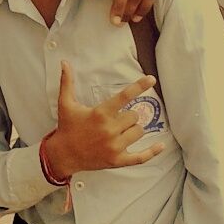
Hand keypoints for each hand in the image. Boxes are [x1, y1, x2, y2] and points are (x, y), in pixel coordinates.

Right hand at [44, 61, 163, 179]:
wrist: (63, 155)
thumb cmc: (66, 127)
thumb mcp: (65, 104)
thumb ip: (67, 82)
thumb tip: (64, 62)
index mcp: (100, 114)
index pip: (124, 96)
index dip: (139, 86)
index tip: (151, 79)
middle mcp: (109, 129)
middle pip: (134, 116)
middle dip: (128, 115)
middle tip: (116, 118)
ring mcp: (115, 146)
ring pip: (138, 132)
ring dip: (133, 129)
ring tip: (120, 131)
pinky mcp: (118, 160)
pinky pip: (140, 157)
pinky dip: (152, 152)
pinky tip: (161, 146)